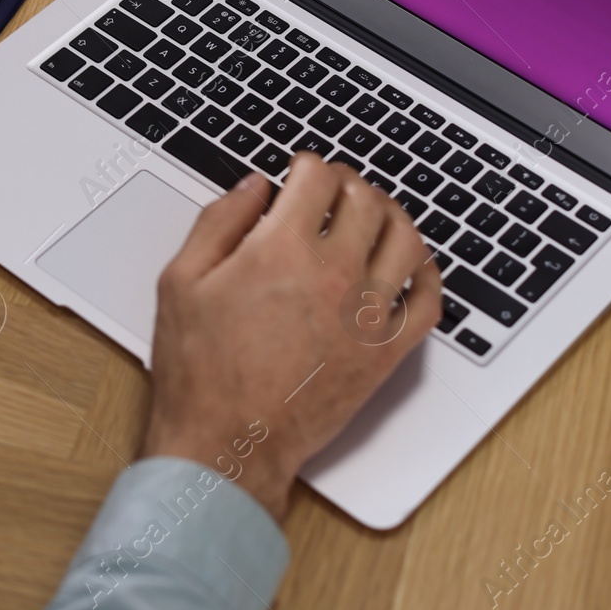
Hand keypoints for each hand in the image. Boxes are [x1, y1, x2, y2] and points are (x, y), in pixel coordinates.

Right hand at [141, 153, 442, 520]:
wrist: (227, 444)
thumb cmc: (200, 372)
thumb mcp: (181, 281)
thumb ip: (219, 222)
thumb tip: (253, 187)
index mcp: (283, 248)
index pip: (318, 177)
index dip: (307, 165)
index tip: (299, 172)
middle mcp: (335, 274)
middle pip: (366, 199)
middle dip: (348, 183)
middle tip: (333, 190)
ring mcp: (368, 314)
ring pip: (406, 239)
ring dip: (392, 216)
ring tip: (374, 215)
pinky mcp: (386, 353)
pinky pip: (429, 301)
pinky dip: (427, 274)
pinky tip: (413, 265)